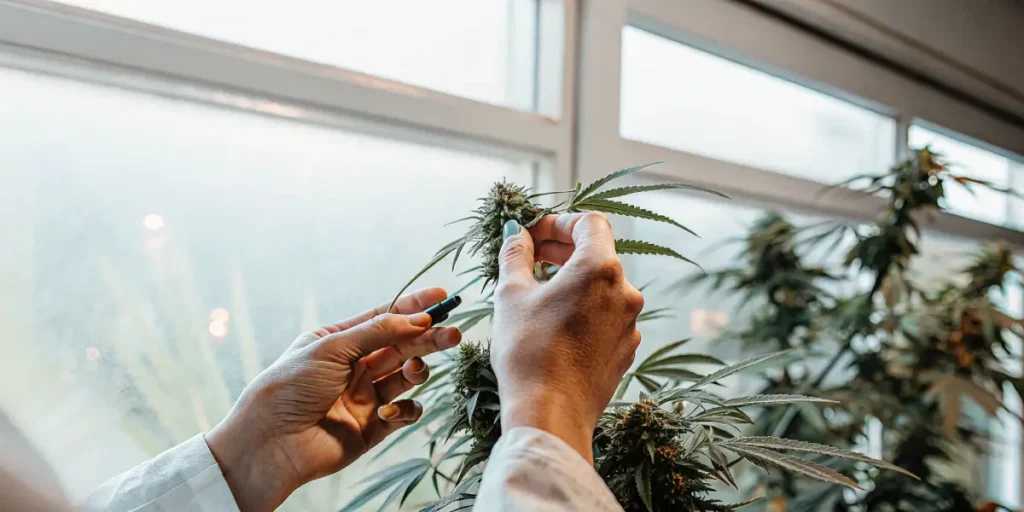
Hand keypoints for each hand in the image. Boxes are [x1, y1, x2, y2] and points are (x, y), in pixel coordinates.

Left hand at [205, 289, 461, 510]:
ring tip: (417, 368)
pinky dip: (405, 410)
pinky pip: (403, 413)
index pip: (384, 318)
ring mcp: (365, 396)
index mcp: (339, 341)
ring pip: (406, 376)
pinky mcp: (373, 427)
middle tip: (453, 333)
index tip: (442, 296)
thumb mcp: (332, 347)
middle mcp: (354, 366)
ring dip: (419, 369)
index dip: (414, 307)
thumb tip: (419, 319)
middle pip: (401, 345)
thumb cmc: (291, 386)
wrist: (270, 442)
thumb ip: (378, 332)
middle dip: (428, 338)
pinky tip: (390, 410)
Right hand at [491, 213, 643, 461]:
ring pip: (601, 287)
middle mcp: (625, 292)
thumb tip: (515, 234)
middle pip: (597, 253)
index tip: (533, 233)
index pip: (589, 223)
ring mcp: (629, 323)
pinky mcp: (626, 349)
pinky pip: (605, 316)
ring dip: (572, 281)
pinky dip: (583, 309)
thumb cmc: (528, 351)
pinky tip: (555, 324)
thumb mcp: (511, 295)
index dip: (559, 222)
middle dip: (562, 250)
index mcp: (600, 268)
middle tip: (529, 257)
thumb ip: (516, 255)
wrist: (550, 414)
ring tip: (538, 293)